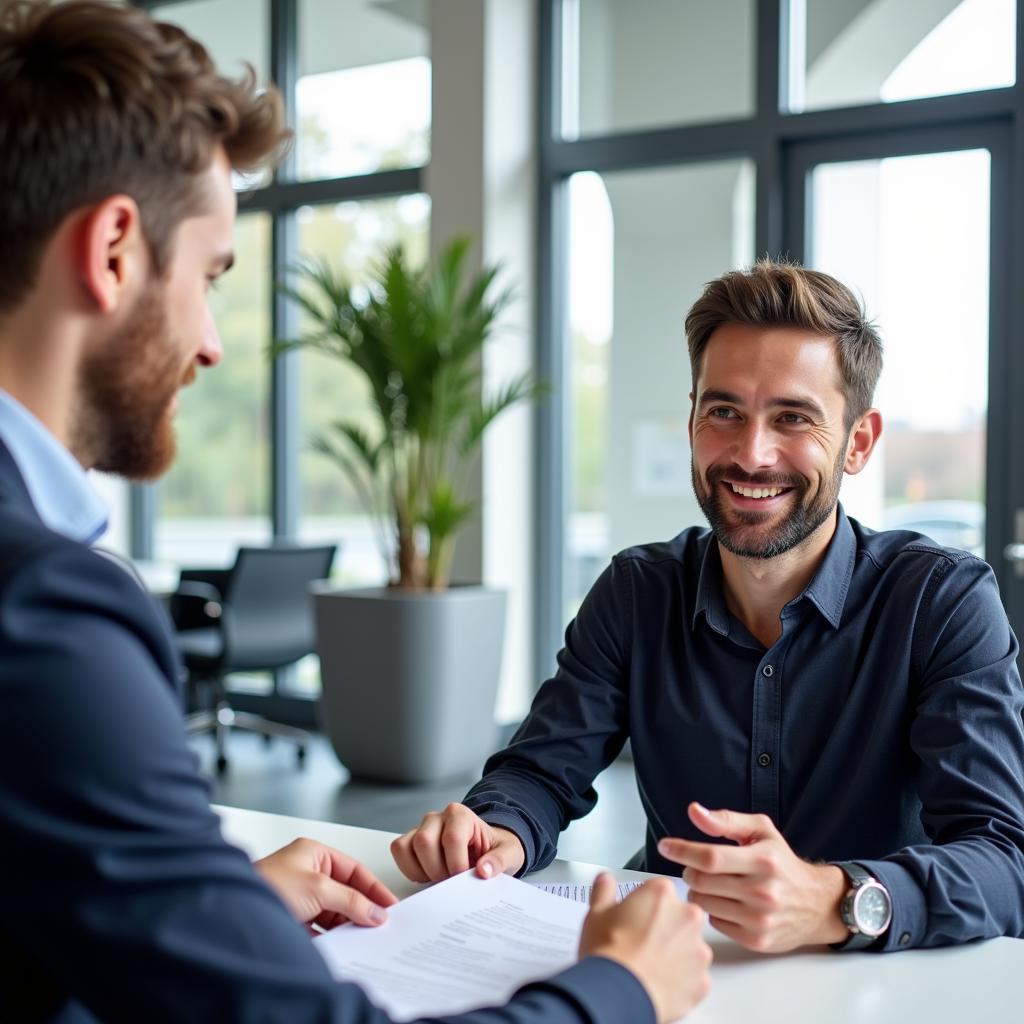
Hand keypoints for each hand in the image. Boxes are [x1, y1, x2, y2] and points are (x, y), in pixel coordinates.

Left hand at [254, 837, 397, 931]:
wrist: (231, 913)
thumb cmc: (266, 886)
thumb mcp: (318, 889)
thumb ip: (351, 900)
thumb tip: (375, 911)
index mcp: (314, 853)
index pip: (353, 869)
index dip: (373, 887)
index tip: (389, 905)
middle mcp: (306, 871)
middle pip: (344, 890)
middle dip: (360, 907)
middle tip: (378, 923)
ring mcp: (298, 895)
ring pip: (332, 910)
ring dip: (345, 922)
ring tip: (361, 934)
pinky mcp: (291, 917)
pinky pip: (319, 926)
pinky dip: (330, 934)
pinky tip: (340, 942)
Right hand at [390, 803, 525, 881]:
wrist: (487, 848)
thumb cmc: (495, 849)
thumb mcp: (509, 853)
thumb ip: (499, 861)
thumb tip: (483, 871)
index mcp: (461, 814)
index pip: (452, 839)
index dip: (456, 864)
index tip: (464, 877)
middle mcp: (437, 817)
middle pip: (424, 842)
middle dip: (437, 870)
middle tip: (451, 881)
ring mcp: (421, 827)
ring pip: (407, 847)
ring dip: (422, 870)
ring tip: (440, 878)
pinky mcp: (410, 839)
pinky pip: (399, 851)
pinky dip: (409, 869)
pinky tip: (427, 875)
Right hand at [580, 872, 711, 1023]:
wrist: (618, 994)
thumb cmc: (609, 952)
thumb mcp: (596, 913)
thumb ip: (604, 890)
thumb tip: (605, 881)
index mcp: (662, 893)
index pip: (658, 892)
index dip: (644, 907)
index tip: (634, 919)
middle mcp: (687, 916)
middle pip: (679, 917)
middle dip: (665, 928)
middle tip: (641, 943)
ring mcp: (698, 949)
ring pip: (689, 948)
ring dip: (676, 954)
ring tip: (648, 967)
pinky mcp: (702, 980)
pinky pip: (694, 978)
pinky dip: (681, 981)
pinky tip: (658, 983)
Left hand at [658, 802, 846, 952]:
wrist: (817, 903)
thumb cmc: (782, 862)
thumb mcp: (761, 831)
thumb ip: (726, 820)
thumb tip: (694, 811)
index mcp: (763, 860)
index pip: (710, 857)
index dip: (682, 850)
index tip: (665, 846)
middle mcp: (762, 891)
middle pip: (702, 881)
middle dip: (689, 871)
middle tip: (694, 867)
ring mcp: (759, 919)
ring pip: (704, 902)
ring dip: (698, 890)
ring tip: (710, 883)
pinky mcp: (756, 940)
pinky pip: (715, 922)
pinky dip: (712, 909)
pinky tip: (725, 901)